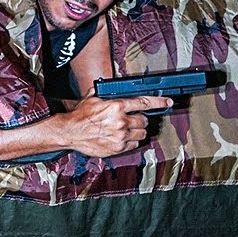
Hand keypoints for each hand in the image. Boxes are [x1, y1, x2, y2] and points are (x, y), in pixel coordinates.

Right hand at [56, 93, 172, 157]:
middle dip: (141, 118)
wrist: (70, 132)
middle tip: (134, 118)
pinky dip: (131, 141)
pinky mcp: (118, 148)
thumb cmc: (80, 116)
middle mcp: (121, 121)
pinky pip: (134, 145)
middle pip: (144, 120)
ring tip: (128, 129)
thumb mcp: (92, 98)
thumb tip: (113, 88)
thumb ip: (106, 93)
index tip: (167, 102)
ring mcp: (120, 136)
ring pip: (141, 133)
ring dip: (137, 130)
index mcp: (116, 106)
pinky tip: (122, 137)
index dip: (159, 102)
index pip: (143, 103)